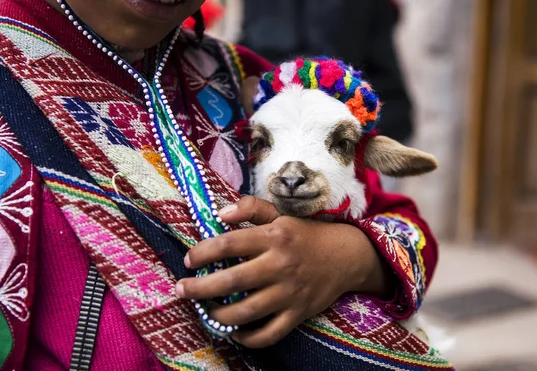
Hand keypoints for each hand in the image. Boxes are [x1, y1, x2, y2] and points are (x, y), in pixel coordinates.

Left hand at [176, 196, 389, 347]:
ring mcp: (289, 292)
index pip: (229, 244)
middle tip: (181, 289)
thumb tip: (218, 214)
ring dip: (219, 314)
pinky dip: (248, 338)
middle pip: (232, 280)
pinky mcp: (298, 313)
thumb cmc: (305, 234)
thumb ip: (250, 208)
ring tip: (205, 311)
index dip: (203, 252)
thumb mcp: (280, 214)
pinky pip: (269, 334)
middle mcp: (280, 265)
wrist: (346, 256)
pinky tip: (235, 331)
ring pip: (246, 311)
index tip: (189, 260)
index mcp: (273, 237)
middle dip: (199, 288)